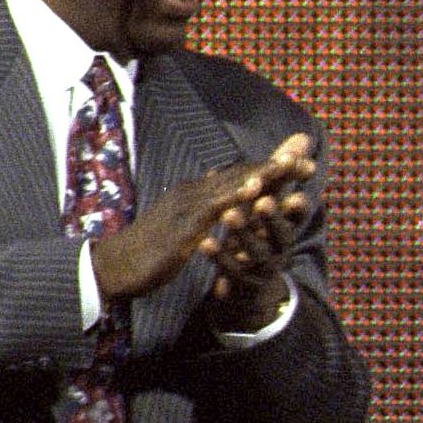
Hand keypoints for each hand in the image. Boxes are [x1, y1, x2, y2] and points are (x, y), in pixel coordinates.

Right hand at [92, 132, 312, 303]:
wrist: (113, 267)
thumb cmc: (150, 248)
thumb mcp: (184, 222)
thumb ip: (203, 203)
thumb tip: (214, 180)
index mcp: (197, 193)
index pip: (241, 176)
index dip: (272, 168)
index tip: (302, 160)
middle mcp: (193, 192)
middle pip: (242, 173)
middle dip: (276, 165)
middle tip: (309, 155)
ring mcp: (186, 206)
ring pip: (231, 185)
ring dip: (262, 175)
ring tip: (290, 165)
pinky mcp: (182, 226)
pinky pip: (213, 209)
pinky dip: (235, 197)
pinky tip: (255, 192)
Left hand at [204, 188, 298, 328]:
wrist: (250, 285)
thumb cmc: (259, 234)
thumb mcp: (269, 205)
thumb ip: (281, 174)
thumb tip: (302, 138)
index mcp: (286, 228)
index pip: (297, 216)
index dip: (296, 206)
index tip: (295, 194)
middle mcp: (279, 249)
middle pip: (281, 234)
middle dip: (273, 217)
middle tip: (263, 201)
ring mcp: (262, 267)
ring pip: (257, 251)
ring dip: (244, 232)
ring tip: (229, 215)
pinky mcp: (242, 282)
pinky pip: (232, 270)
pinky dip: (220, 256)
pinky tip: (205, 242)